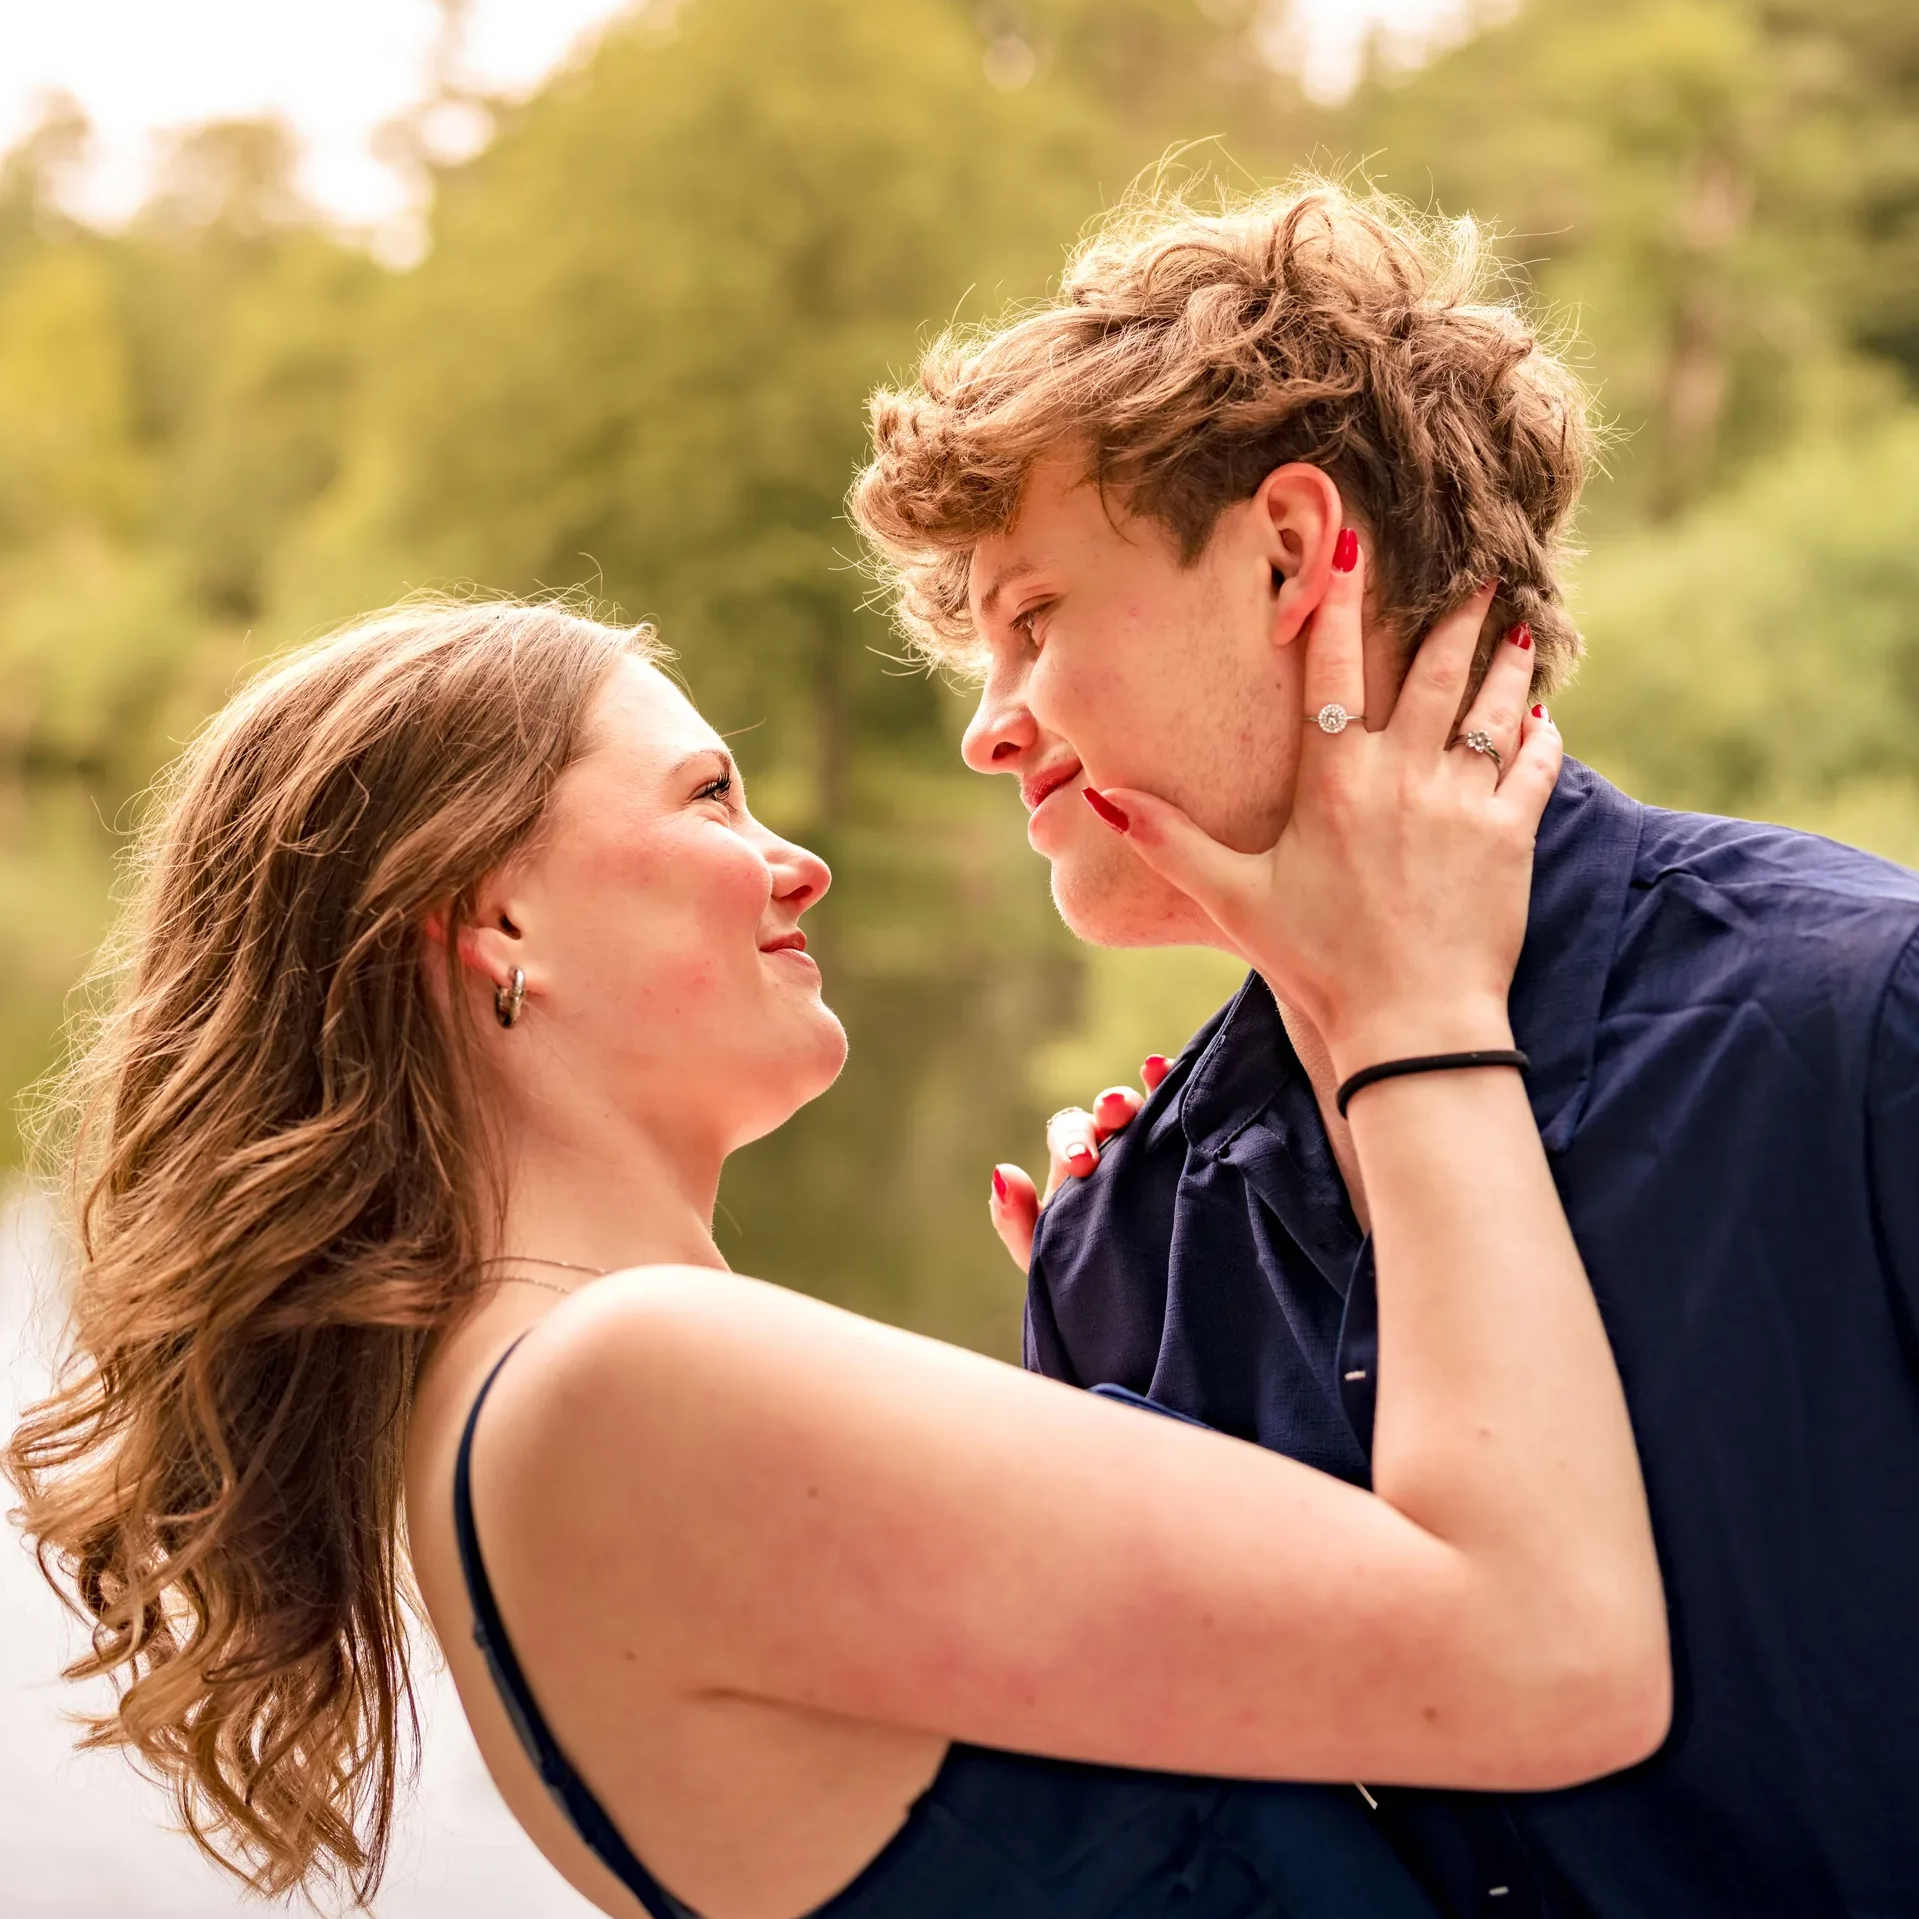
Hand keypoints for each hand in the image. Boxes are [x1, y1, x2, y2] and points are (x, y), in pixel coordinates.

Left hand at [989, 1054, 1171, 1272]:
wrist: (1132, 1315)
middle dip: (1110, 1107)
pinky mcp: (1182, 1157)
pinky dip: (1173, 1085)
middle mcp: (1111, 1150)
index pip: (1068, 1135)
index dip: (1073, 1140)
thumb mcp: (1044, 1260)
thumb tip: (1003, 1170)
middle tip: (1116, 1112)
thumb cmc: (1083, 1283)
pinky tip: (1172, 1069)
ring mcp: (1149, 1151)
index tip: (1082, 1164)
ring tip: (1152, 1073)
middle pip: (1106, 1113)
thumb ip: (1015, 1221)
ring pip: (1145, 1108)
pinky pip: (1178, 1115)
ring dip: (1144, 1090)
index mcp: (1075, 1169)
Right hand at [1081, 541, 1561, 1081]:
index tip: (1355, 539)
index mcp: (1333, 783)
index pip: (1334, 670)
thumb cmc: (1316, 964)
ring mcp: (1462, 805)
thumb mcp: (1233, 900)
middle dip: (1455, 617)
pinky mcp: (1509, 840)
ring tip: (1520, 626)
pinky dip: (1539, 737)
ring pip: (1493, 710)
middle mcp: (1401, 777)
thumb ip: (1171, 842)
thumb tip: (1103, 795)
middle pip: (1435, 674)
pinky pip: (1533, 769)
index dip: (1342, 601)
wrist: (1410, 1026)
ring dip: (1508, 665)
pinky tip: (1543, 718)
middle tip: (1480, 571)